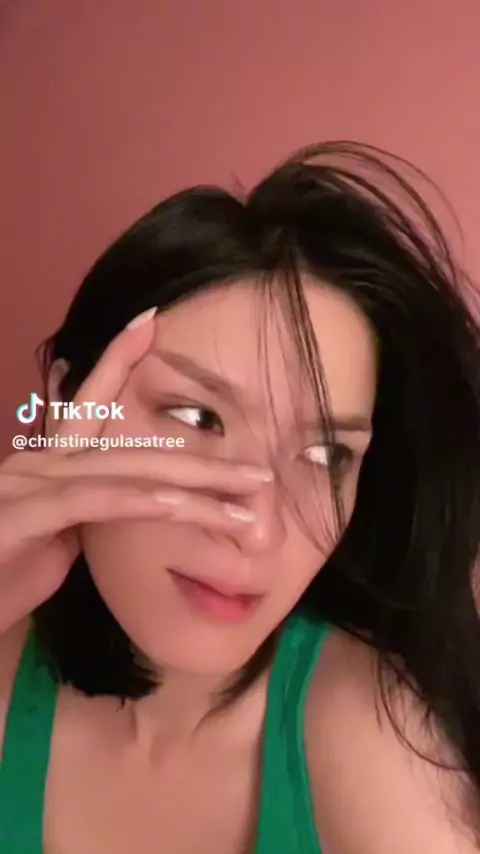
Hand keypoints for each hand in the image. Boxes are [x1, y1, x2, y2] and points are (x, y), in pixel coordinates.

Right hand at [0, 313, 270, 634]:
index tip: (150, 323)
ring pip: (123, 471)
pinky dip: (138, 499)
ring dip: (192, 482)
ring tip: (247, 494)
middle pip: (129, 444)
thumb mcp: (54, 540)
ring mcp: (26, 485)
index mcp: (46, 463)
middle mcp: (37, 463)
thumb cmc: (3, 578)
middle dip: (200, 452)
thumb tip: (129, 497)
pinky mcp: (20, 517)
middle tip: (259, 464)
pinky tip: (179, 501)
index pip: (89, 405)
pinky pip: (91, 500)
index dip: (118, 360)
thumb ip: (88, 509)